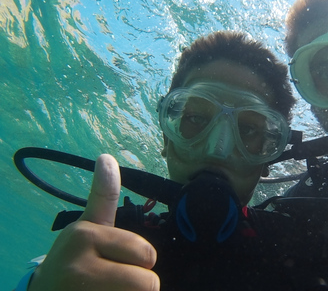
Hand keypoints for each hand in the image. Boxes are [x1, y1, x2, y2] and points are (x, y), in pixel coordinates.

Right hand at [29, 154, 159, 290]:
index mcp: (85, 236)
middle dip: (138, 282)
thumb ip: (103, 197)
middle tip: (112, 281)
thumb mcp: (86, 228)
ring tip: (107, 290)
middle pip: (148, 281)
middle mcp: (80, 268)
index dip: (142, 260)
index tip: (121, 260)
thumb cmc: (73, 260)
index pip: (145, 253)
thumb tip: (106, 156)